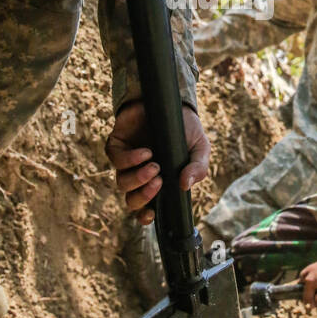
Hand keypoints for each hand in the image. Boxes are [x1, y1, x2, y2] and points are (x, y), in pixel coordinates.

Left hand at [105, 101, 209, 223]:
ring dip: (138, 178)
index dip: (144, 216)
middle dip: (143, 196)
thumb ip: (198, 168)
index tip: (151, 215)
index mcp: (157, 182)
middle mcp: (139, 175)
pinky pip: (117, 160)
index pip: (145, 207)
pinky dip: (131, 159)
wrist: (171, 101)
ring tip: (155, 166)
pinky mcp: (116, 144)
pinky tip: (146, 152)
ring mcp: (126, 160)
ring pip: (122, 183)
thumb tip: (186, 185)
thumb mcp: (200, 148)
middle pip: (131, 200)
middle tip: (159, 182)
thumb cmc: (185, 129)